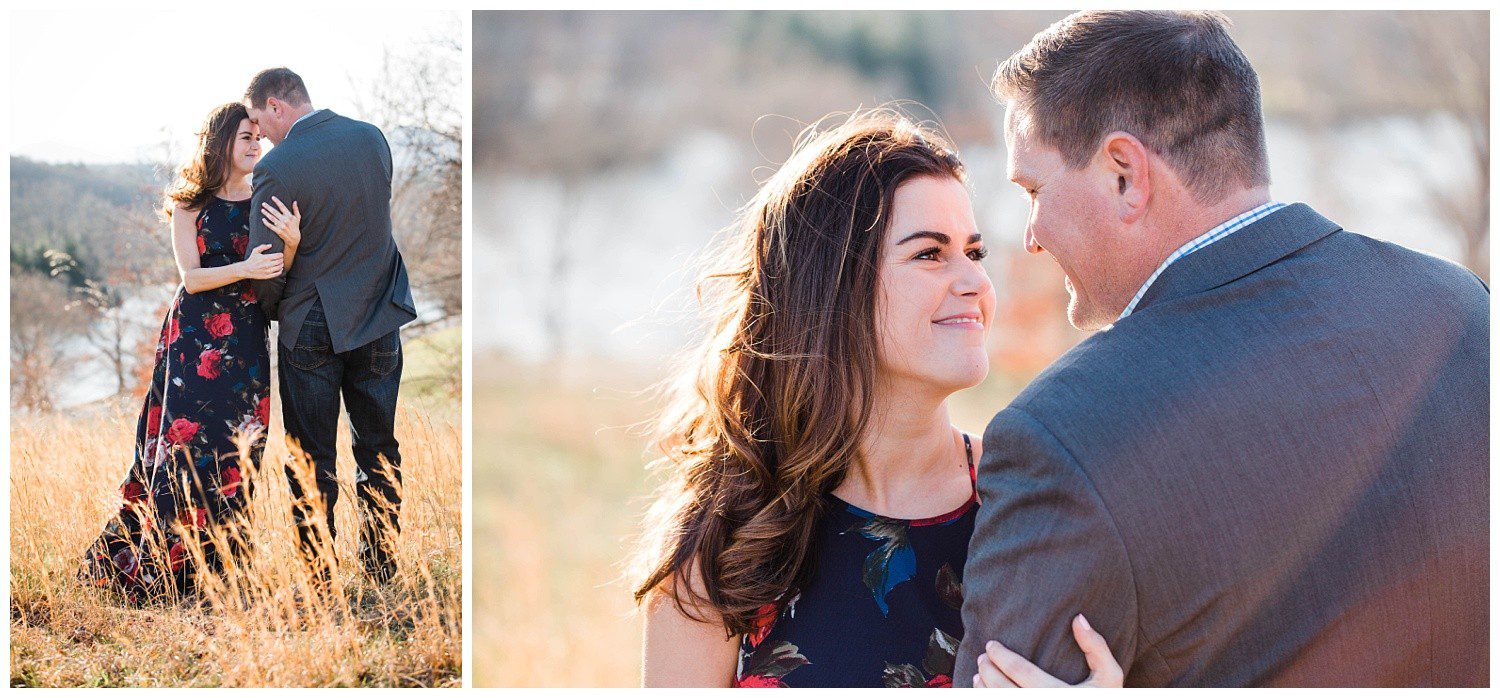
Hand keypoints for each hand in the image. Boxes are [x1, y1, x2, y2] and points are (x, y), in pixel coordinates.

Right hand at [240, 243, 283, 279]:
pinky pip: (277, 274)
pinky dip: (280, 271)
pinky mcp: (267, 276)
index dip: (281, 255)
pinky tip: (280, 269)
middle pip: (280, 261)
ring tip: (281, 263)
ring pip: (279, 267)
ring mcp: (268, 271)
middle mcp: (267, 265)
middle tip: (281, 259)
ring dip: (281, 265)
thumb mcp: (255, 251)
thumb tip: (270, 245)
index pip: (278, 256)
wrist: (246, 270)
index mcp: (265, 258)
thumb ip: (263, 247)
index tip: (280, 254)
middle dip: (281, 259)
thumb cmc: (251, 260)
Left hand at [261, 197, 300, 248]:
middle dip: (268, 207)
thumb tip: (295, 202)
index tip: (272, 197)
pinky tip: (263, 219)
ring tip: (262, 210)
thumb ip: (296, 209)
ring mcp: (281, 226)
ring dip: (266, 214)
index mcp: (289, 216)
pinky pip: (271, 226)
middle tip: (263, 203)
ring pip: (272, 218)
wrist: (294, 239)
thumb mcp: (297, 218)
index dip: (277, 202)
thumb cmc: (295, 227)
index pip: (282, 207)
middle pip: (275, 212)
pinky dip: (266, 223)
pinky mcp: (278, 231)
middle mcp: (285, 220)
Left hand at [973, 615, 1122, 687]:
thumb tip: (1078, 619)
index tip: (991, 645)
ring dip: (983, 689)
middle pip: (1003, 689)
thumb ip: (1096, 648)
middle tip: (982, 658)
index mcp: (1059, 694)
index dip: (1000, 656)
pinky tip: (984, 693)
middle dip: (988, 671)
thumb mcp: (1110, 677)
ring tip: (979, 675)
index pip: (1020, 671)